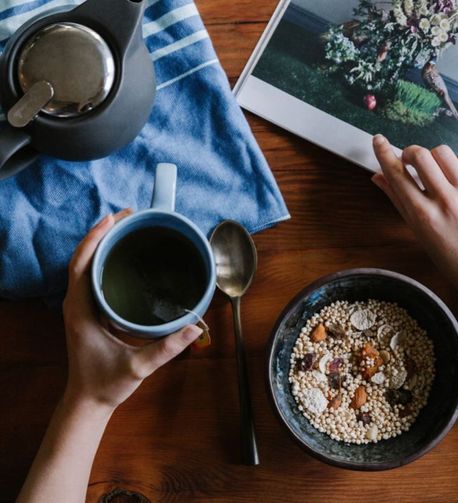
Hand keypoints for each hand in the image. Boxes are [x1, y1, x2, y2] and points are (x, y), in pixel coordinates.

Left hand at [62, 209, 202, 411]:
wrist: (88, 400)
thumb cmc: (106, 384)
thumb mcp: (138, 366)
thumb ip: (167, 348)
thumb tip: (195, 327)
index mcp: (81, 311)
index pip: (81, 265)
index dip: (95, 239)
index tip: (114, 219)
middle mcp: (76, 304)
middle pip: (82, 258)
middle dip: (102, 233)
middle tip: (129, 216)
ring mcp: (80, 306)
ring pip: (85, 265)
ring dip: (102, 243)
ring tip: (126, 227)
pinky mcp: (88, 310)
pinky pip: (91, 276)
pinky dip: (104, 258)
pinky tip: (123, 254)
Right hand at [371, 135, 457, 325]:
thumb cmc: (450, 258)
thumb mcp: (418, 232)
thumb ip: (398, 201)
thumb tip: (378, 176)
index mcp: (423, 215)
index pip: (396, 174)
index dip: (384, 153)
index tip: (378, 140)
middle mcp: (445, 201)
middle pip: (420, 155)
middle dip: (410, 153)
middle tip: (411, 161)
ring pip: (443, 152)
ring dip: (434, 157)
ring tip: (437, 171)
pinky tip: (457, 175)